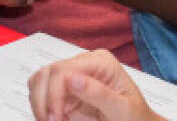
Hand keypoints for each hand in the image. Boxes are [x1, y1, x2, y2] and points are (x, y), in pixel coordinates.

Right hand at [27, 50, 165, 120]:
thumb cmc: (136, 118)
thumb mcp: (124, 109)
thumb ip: (100, 93)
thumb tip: (72, 78)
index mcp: (100, 62)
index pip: (64, 70)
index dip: (53, 94)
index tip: (55, 118)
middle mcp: (83, 65)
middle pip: (47, 74)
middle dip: (44, 101)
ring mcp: (72, 77)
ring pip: (39, 80)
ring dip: (39, 103)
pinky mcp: (65, 91)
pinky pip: (41, 92)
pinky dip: (40, 106)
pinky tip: (53, 118)